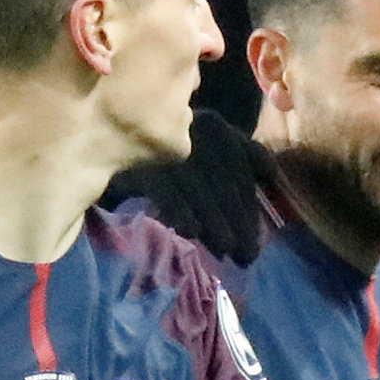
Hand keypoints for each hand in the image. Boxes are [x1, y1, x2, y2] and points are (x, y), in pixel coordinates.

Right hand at [114, 108, 274, 264]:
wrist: (105, 149)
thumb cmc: (169, 161)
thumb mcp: (209, 153)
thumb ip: (243, 159)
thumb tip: (274, 177)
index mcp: (215, 125)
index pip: (242, 167)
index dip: (251, 205)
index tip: (259, 239)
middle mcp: (193, 126)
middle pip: (223, 178)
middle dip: (238, 220)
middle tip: (246, 255)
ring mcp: (164, 141)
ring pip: (199, 186)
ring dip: (215, 222)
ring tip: (224, 250)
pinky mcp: (138, 159)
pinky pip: (167, 189)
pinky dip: (181, 212)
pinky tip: (190, 234)